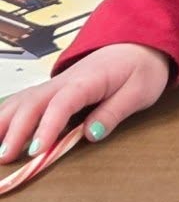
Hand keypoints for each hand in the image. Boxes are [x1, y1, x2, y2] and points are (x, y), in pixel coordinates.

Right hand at [0, 43, 170, 162]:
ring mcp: (56, 83)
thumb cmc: (141, 68)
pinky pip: (24, 100)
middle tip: (4, 158)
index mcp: (88, 79)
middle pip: (33, 102)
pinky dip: (7, 115)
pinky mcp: (53, 89)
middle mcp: (65, 80)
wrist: (141, 43)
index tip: (37, 150)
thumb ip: (115, 112)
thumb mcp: (140, 91)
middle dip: (16, 129)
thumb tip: (91, 135)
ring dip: (4, 122)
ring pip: (22, 100)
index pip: (62, 102)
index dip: (47, 126)